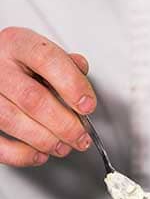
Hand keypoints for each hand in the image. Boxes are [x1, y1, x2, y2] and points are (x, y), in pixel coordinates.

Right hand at [0, 27, 94, 166]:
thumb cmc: (22, 62)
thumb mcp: (44, 52)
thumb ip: (66, 64)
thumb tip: (81, 72)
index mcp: (17, 44)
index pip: (47, 59)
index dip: (71, 85)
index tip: (88, 106)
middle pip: (32, 98)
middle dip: (64, 124)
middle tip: (81, 137)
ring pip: (12, 120)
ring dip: (45, 140)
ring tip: (64, 147)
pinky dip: (20, 153)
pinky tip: (39, 154)